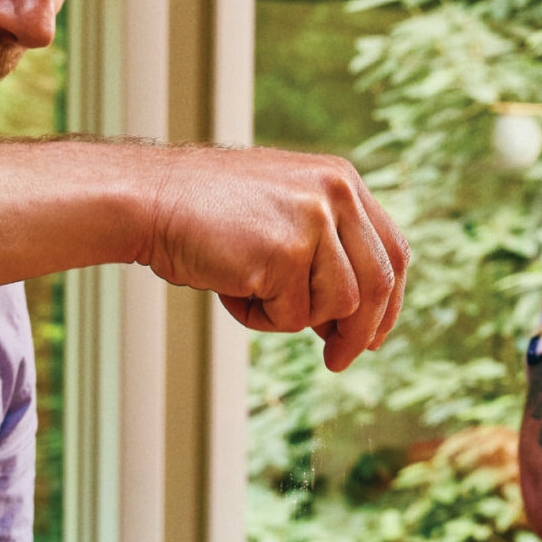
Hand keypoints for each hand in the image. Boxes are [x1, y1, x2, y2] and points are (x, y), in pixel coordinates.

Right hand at [144, 146, 409, 371]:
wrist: (149, 200)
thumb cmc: (206, 216)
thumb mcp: (281, 215)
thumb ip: (325, 249)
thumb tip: (356, 322)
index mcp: (340, 179)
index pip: (392, 250)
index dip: (389, 302)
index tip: (372, 336)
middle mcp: (336, 192)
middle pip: (378, 283)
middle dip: (359, 332)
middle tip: (336, 361)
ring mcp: (313, 220)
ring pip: (338, 306)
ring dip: (293, 317)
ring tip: (249, 291)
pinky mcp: (286, 251)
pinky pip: (292, 317)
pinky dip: (260, 318)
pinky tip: (230, 287)